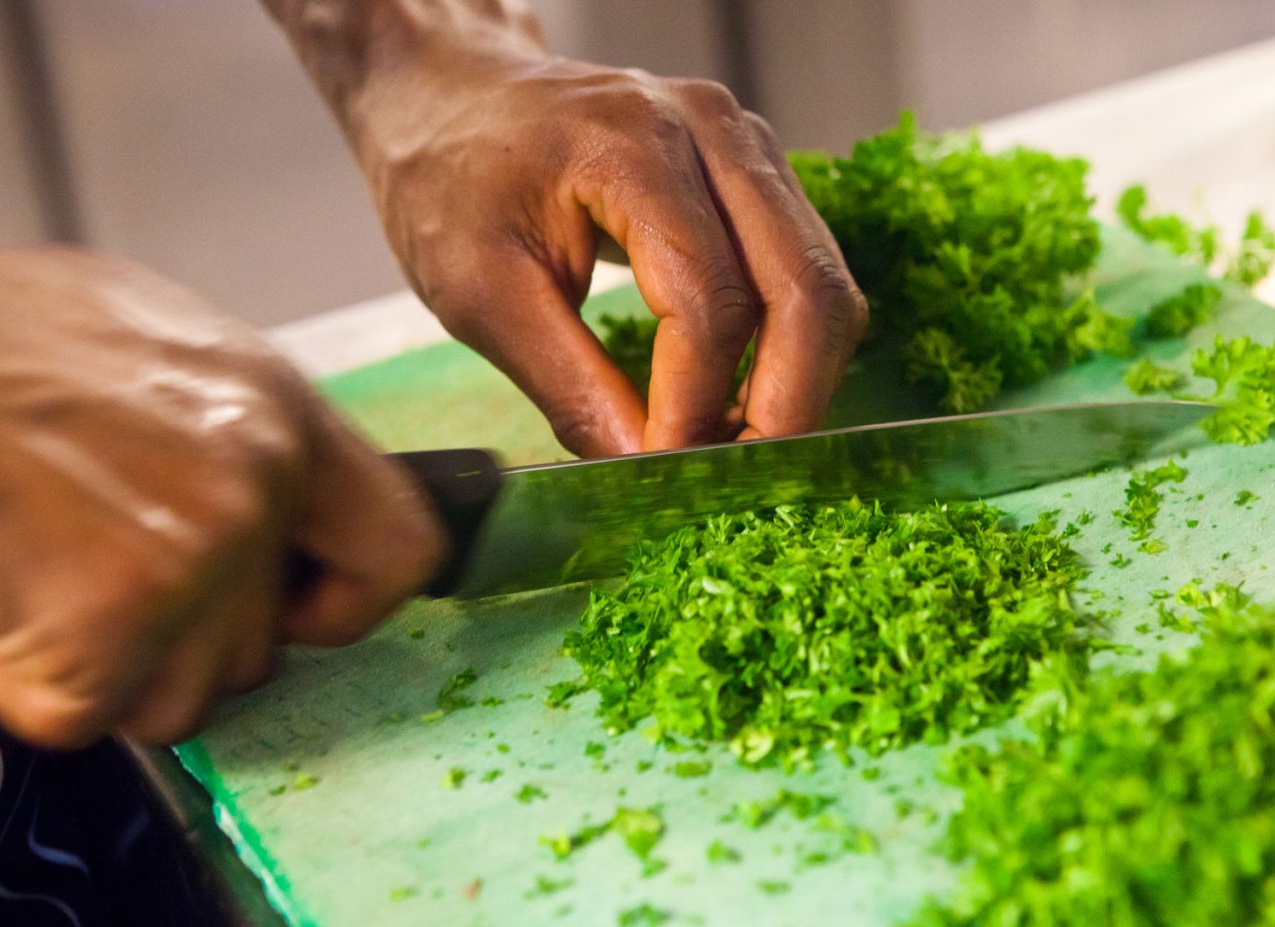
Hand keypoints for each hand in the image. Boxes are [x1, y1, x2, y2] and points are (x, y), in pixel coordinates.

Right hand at [0, 247, 444, 746]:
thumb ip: (238, 436)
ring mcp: (184, 562)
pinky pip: (86, 714)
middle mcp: (254, 491)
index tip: (293, 608)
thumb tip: (277, 516)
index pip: (401, 551)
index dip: (345, 602)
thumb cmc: (9, 335)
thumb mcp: (165, 343)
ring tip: (47, 576)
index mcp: (282, 415)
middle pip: (259, 652)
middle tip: (103, 573)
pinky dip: (33, 684)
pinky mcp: (99, 627)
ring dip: (111, 670)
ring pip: (178, 699)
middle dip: (183, 641)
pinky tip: (6, 603)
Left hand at [270, 1, 867, 456]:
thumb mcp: (481, 293)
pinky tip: (741, 394)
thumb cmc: (450, 180)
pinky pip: (806, 269)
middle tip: (740, 481)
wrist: (455, 97)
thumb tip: (645, 468)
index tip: (666, 474)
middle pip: (804, 289)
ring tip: (738, 445)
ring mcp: (745, 143)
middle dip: (784, 404)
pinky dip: (789, 346)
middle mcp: (711, 131)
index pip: (707, 300)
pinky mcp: (756, 170)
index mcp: (632, 147)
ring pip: (824, 283)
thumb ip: (570, 384)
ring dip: (798, 380)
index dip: (697, 405)